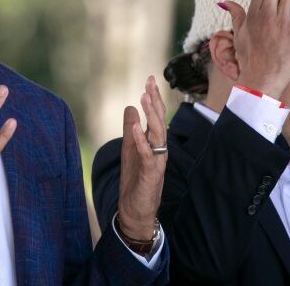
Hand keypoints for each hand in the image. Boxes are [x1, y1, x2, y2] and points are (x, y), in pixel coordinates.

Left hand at [117, 76, 167, 240]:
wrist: (136, 211)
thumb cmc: (136, 180)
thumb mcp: (131, 150)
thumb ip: (131, 130)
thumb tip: (130, 109)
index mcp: (155, 143)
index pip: (156, 116)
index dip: (154, 98)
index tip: (150, 79)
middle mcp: (159, 150)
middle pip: (159, 121)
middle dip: (155, 101)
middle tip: (150, 82)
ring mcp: (157, 162)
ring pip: (157, 135)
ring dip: (151, 116)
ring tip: (144, 98)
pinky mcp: (150, 174)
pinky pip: (147, 155)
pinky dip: (141, 141)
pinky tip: (134, 128)